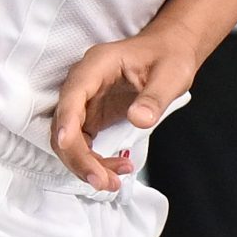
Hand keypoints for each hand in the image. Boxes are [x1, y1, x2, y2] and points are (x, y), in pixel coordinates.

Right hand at [52, 28, 200, 190]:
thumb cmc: (169, 57)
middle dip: (78, 157)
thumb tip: (140, 120)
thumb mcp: (172, 75)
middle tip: (103, 182)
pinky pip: (82, 144)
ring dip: (85, 164)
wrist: (170, 53)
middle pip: (64, 124)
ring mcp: (85, 102)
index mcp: (98, 65)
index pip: (73, 95)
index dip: (67, 121)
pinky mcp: (91, 117)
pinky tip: (118, 168)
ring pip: (69, 140)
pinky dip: (94, 161)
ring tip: (112, 183)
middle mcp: (84, 83)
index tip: (67, 144)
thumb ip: (155, 97)